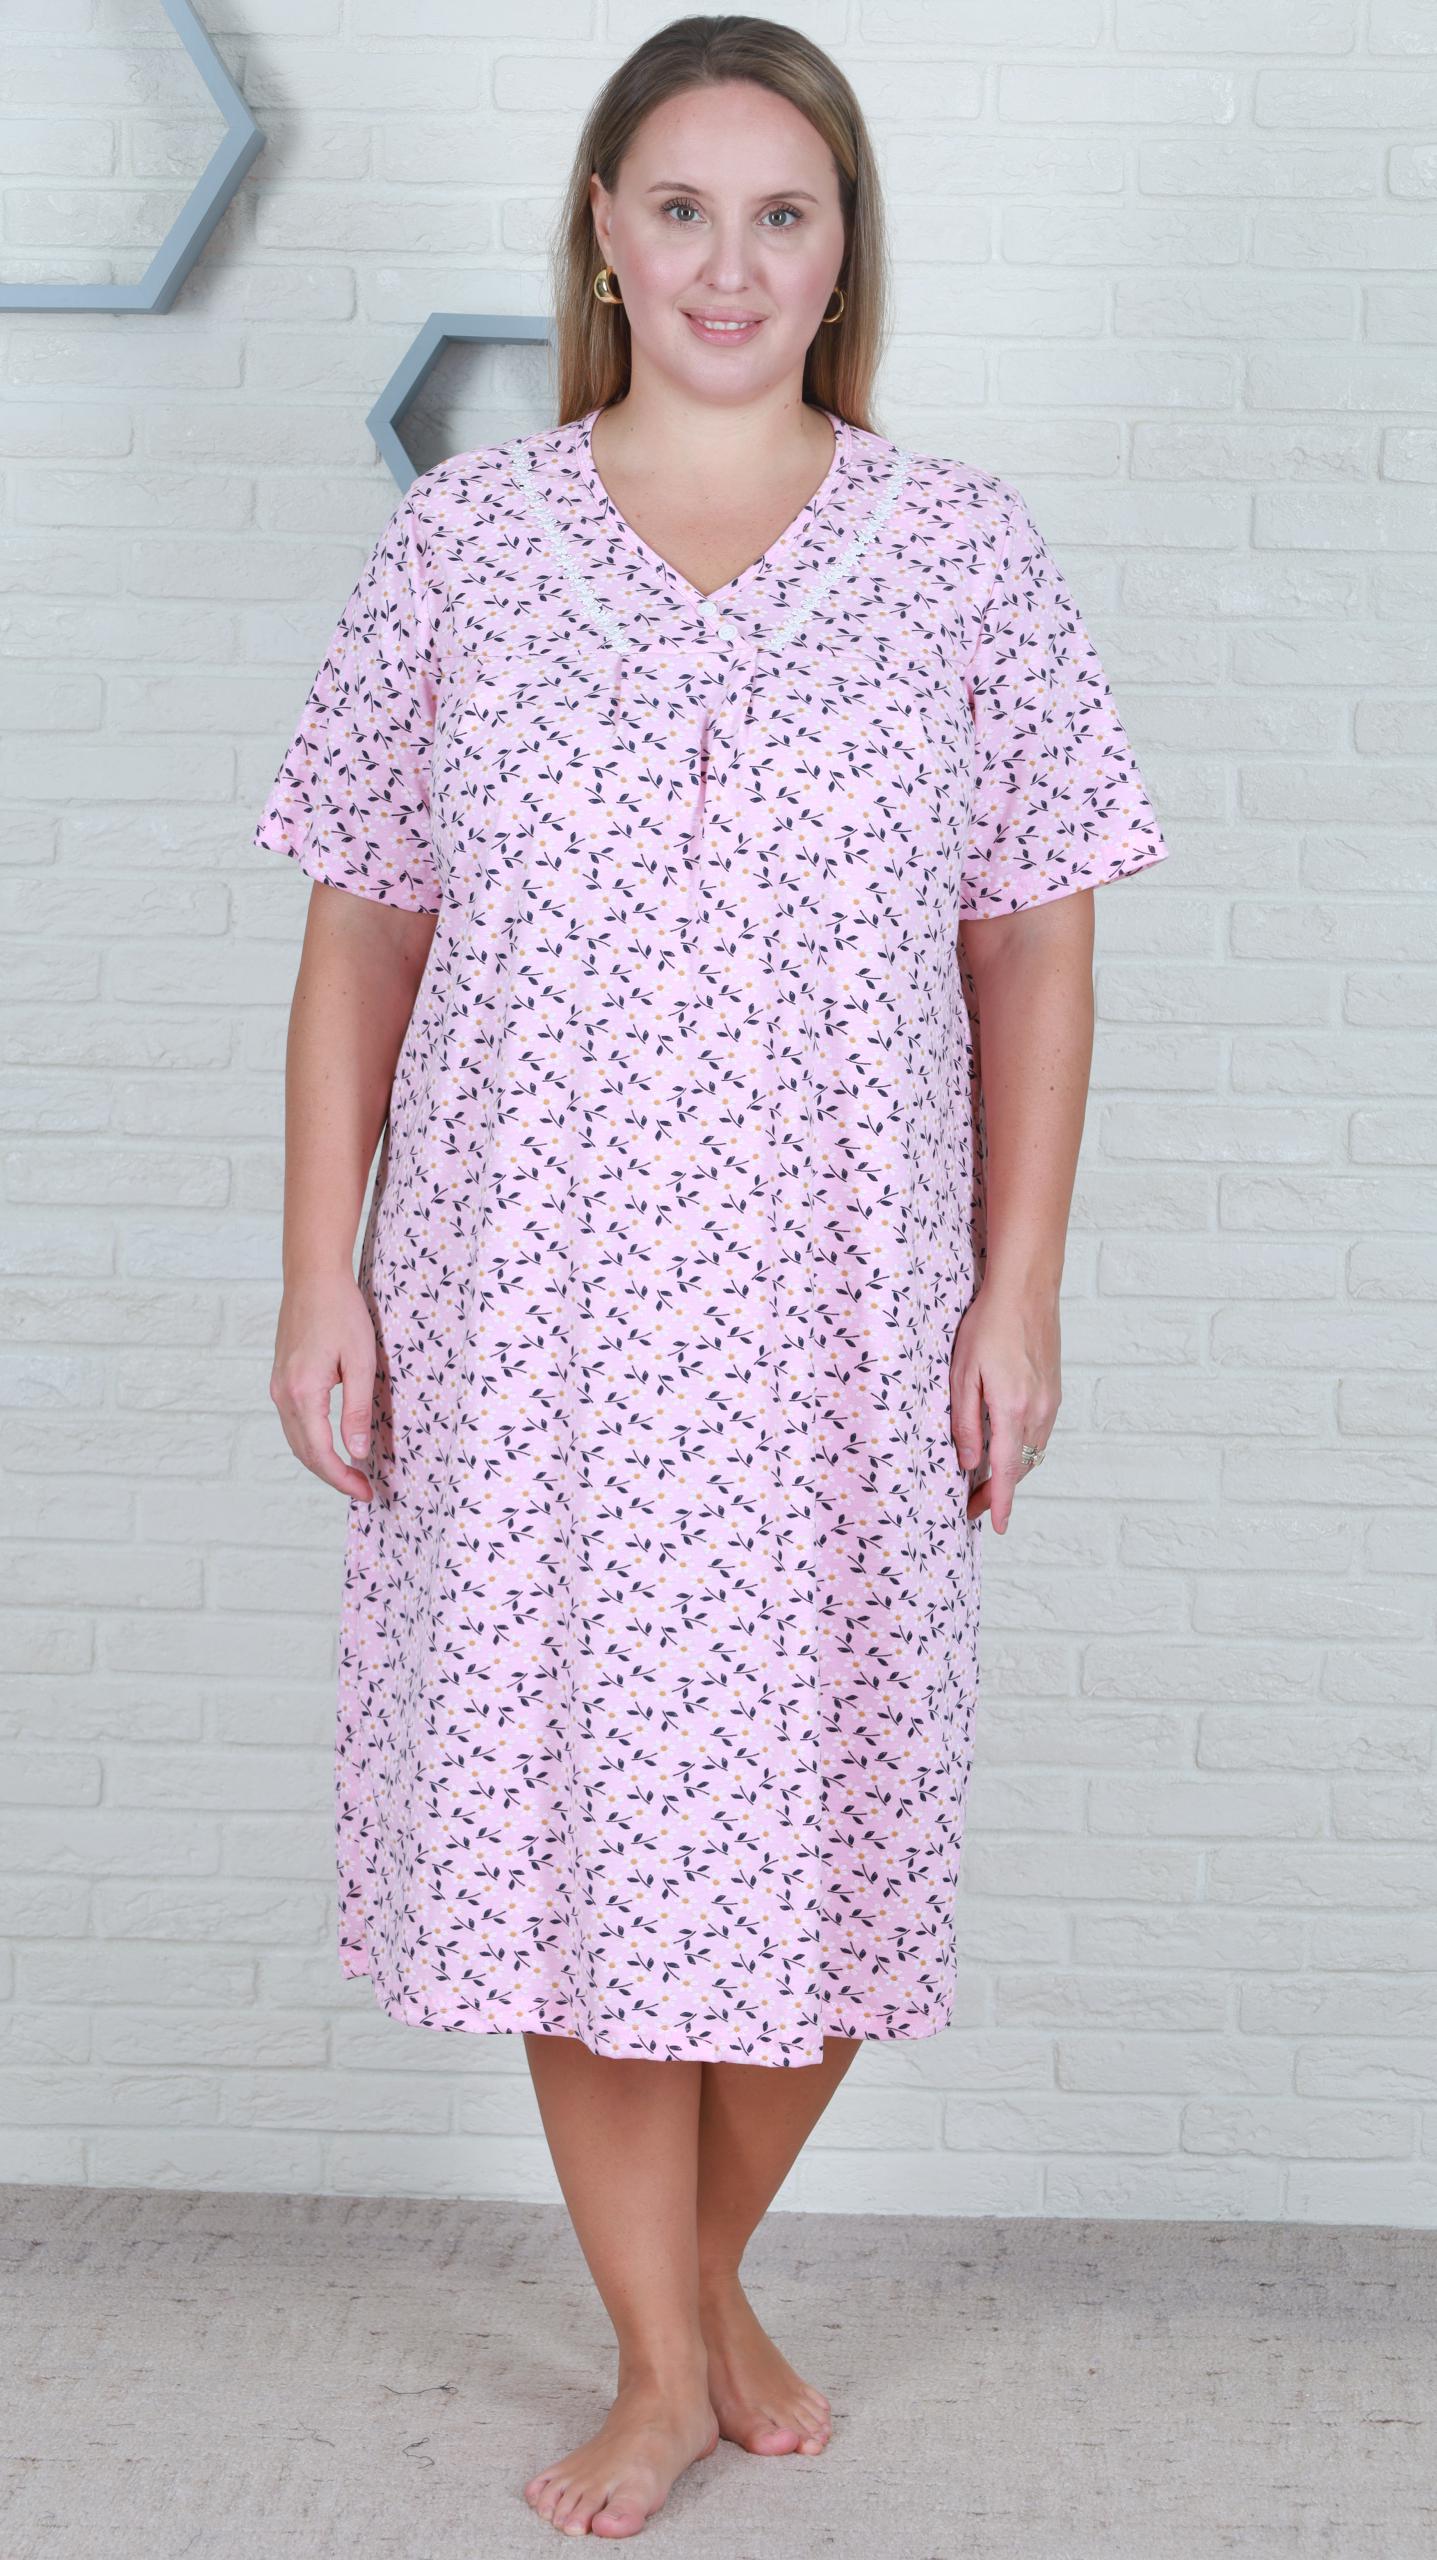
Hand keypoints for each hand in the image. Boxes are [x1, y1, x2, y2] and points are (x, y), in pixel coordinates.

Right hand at [270, 1272, 377, 1500]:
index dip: (343, 1479)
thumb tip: (356, 1452)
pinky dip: (311, 1441)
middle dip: (333, 1477)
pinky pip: (294, 1422)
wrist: (312, 1276)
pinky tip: (332, 1444)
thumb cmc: (341, 1312)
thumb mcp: (360, 1361)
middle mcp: (283, 1394)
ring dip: (321, 1461)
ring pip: (296, 1439)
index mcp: (303, 1393)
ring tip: (351, 1473)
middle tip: (363, 1490)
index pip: (320, 1453)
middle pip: (304, 1453)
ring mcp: (278, 1386)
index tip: (366, 1493)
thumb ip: (357, 1409)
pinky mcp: (281, 1378)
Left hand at [949, 1281, 1060, 1533]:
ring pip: (1032, 1452)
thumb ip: (966, 1422)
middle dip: (999, 1493)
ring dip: (1012, 1472)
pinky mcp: (1054, 1391)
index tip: (996, 1527)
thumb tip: (969, 1463)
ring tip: (985, 1484)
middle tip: (973, 1507)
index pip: (1005, 1470)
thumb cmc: (988, 1325)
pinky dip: (1023, 1450)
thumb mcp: (963, 1373)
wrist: (1026, 1290)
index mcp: (1012, 1409)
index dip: (999, 1502)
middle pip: (1021, 1467)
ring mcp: (1050, 1401)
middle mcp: (1038, 1411)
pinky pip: (1040, 1434)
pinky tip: (1006, 1448)